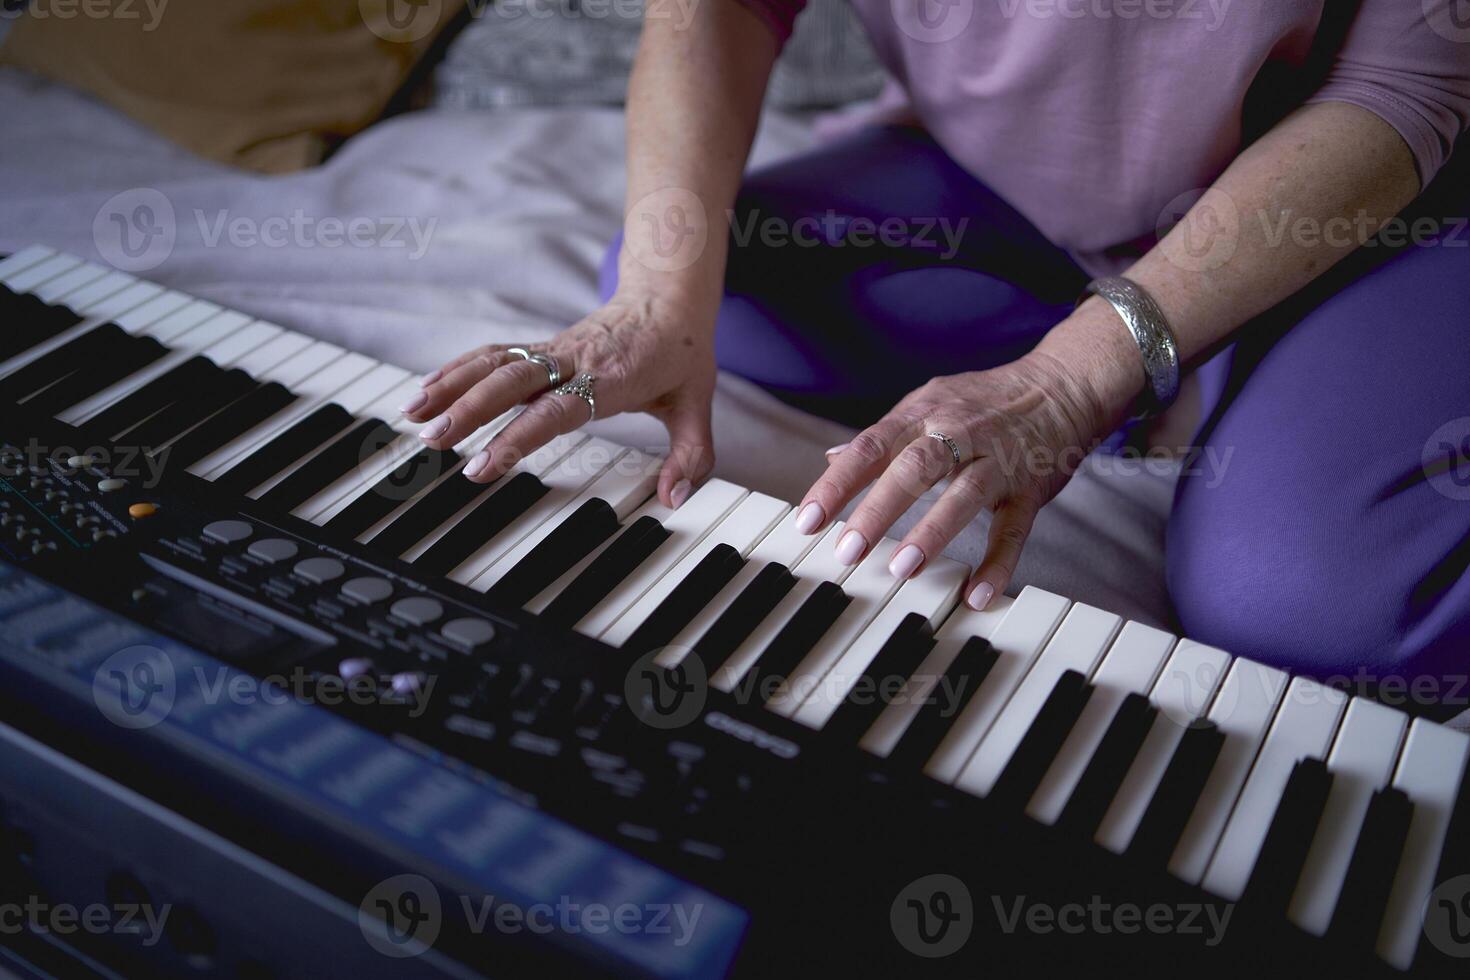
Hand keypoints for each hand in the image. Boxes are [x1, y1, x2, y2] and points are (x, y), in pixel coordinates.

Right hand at [401, 294, 716, 506]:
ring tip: (414, 417)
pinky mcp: (541, 346)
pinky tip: (427, 391)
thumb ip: (691, 455)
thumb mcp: (697, 405)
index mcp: (610, 378)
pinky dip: (456, 370)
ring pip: (494, 363)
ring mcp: (553, 350)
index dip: (517, 437)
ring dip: (451, 387)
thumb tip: (674, 498)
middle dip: (468, 411)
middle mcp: (574, 360)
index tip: (483, 465)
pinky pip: (493, 354)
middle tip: (433, 442)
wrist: (670, 297)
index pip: (556, 410)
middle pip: (512, 382)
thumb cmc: (681, 354)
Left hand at [795, 350, 1121, 609]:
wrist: (1060, 387)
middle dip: (877, 510)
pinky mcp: (1030, 489)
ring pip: (963, 495)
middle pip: (913, 468)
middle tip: (847, 551)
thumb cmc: (983, 402)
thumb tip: (833, 457)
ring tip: (901, 570)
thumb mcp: (927, 404)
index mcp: (922, 416)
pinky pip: (1014, 529)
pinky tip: (978, 594)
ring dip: (932, 532)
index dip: (836, 484)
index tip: (807, 521)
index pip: (870, 448)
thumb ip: (883, 436)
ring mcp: (996, 462)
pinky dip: (998, 563)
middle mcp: (957, 434)